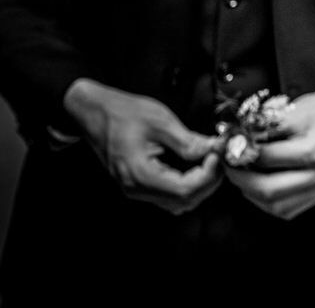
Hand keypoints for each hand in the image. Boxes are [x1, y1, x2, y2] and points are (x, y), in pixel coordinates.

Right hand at [63, 78, 221, 213]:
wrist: (95, 113)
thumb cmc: (123, 113)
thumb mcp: (161, 121)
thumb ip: (189, 141)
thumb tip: (215, 150)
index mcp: (139, 174)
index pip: (184, 191)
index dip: (208, 176)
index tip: (217, 155)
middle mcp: (136, 188)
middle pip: (183, 201)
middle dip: (208, 181)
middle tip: (218, 157)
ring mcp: (136, 189)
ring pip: (177, 202)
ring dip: (200, 186)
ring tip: (209, 161)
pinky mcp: (138, 184)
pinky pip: (168, 195)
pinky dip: (187, 185)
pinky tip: (196, 167)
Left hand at [226, 74, 314, 219]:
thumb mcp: (295, 110)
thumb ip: (264, 127)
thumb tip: (234, 140)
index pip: (266, 158)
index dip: (241, 152)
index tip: (228, 146)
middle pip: (268, 190)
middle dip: (241, 179)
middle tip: (231, 165)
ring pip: (275, 206)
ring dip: (252, 193)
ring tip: (245, 174)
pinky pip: (287, 209)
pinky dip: (269, 202)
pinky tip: (262, 185)